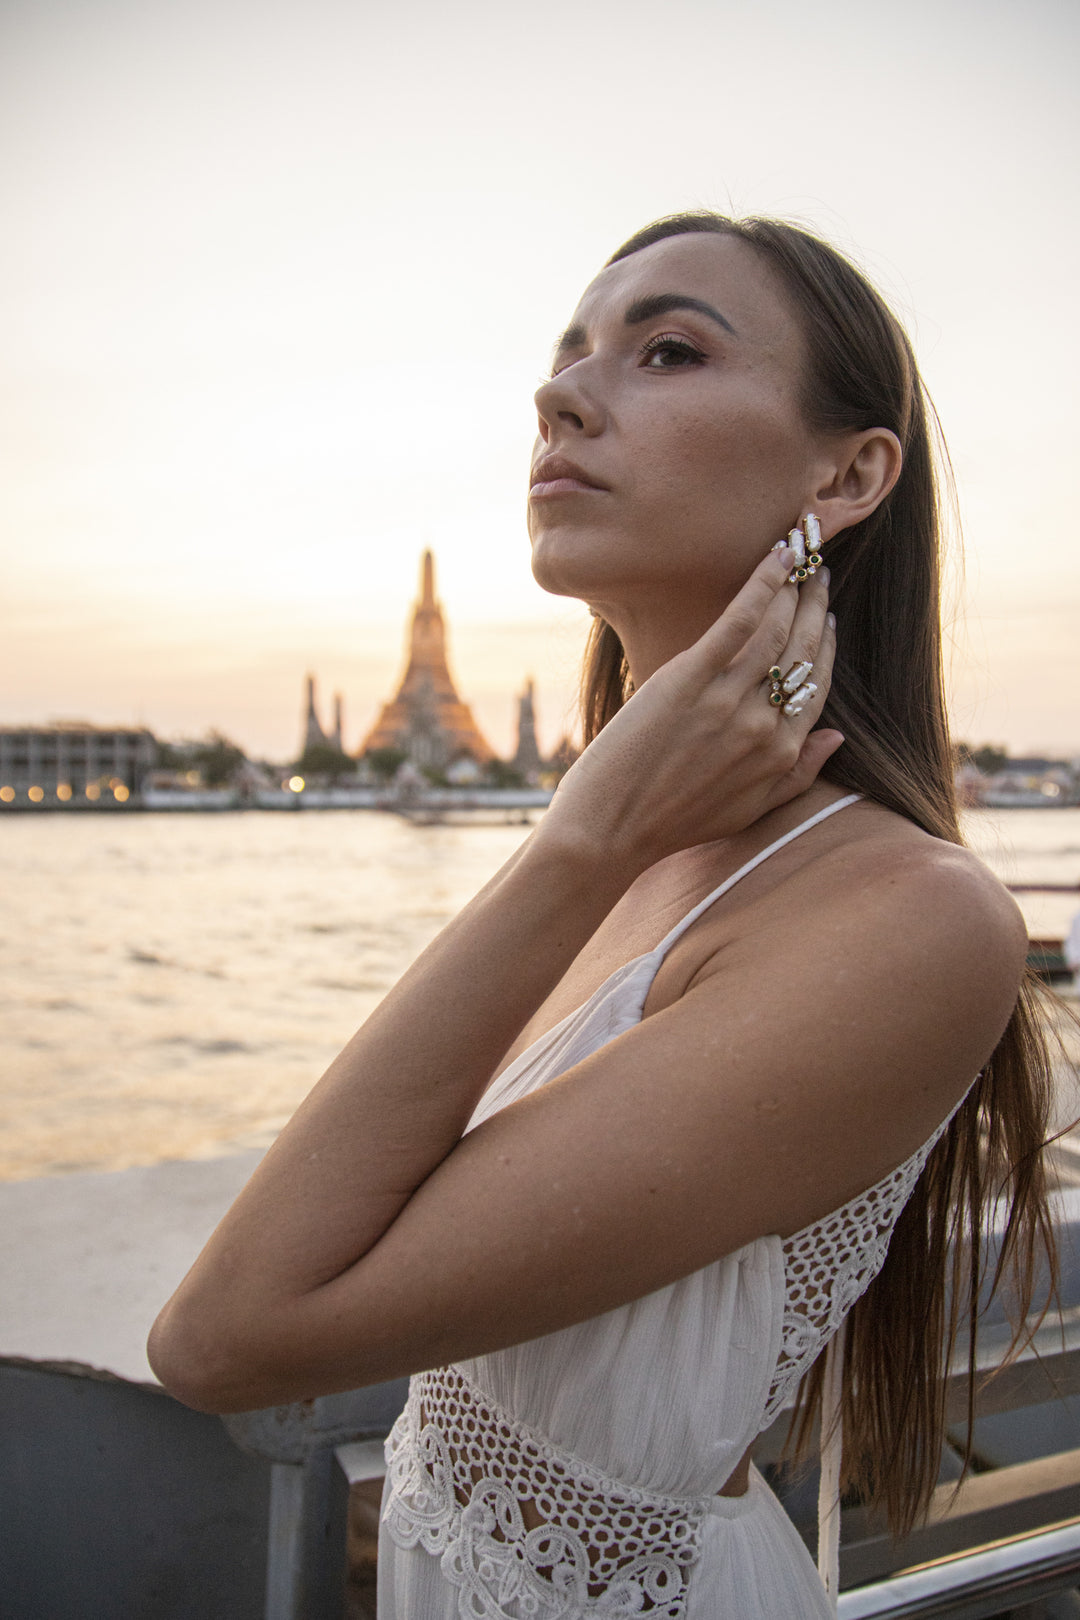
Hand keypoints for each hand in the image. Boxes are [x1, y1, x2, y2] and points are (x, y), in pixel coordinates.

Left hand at [541, 544, 840, 873]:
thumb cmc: (670, 824)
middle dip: (817, 604)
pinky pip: (740, 620)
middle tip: (821, 570)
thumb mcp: (747, 810)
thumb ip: (797, 774)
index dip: (825, 646)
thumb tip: (837, 736)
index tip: (826, 616)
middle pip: (803, 650)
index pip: (817, 686)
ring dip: (795, 585)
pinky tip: (777, 557)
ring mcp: (728, 698)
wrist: (609, 829)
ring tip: (801, 552)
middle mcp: (763, 723)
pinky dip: (764, 583)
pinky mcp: (690, 678)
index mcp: (780, 754)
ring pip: (777, 629)